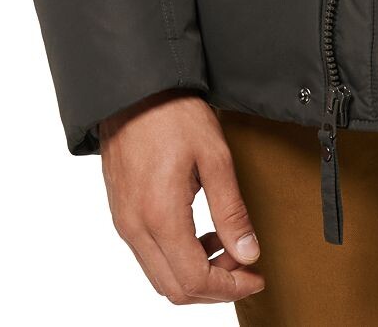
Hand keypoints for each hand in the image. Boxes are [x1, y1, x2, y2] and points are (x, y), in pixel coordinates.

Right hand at [100, 89, 264, 305]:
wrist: (133, 88)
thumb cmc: (173, 114)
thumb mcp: (214, 156)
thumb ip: (231, 210)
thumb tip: (248, 252)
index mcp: (160, 216)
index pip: (195, 280)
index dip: (230, 287)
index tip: (256, 276)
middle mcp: (135, 228)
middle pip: (175, 289)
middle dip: (214, 288)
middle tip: (245, 265)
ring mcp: (124, 222)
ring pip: (160, 276)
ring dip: (196, 274)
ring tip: (226, 246)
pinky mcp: (122, 213)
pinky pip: (149, 255)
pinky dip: (177, 258)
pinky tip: (201, 234)